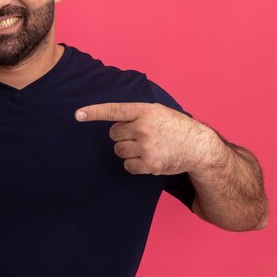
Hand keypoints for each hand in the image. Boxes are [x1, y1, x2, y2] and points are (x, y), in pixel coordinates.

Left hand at [75, 102, 227, 175]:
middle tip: (140, 136)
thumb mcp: (157, 111)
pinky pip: (128, 166)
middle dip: (122, 136)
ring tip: (147, 147)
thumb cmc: (175, 127)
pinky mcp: (150, 164)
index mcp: (145, 110)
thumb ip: (136, 114)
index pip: (114, 110)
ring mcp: (147, 146)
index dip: (94, 112)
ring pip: (119, 150)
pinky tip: (148, 159)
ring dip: (128, 150)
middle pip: (114, 134)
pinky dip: (134, 165)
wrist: (199, 146)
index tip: (77, 114)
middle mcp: (144, 127)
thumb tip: (112, 122)